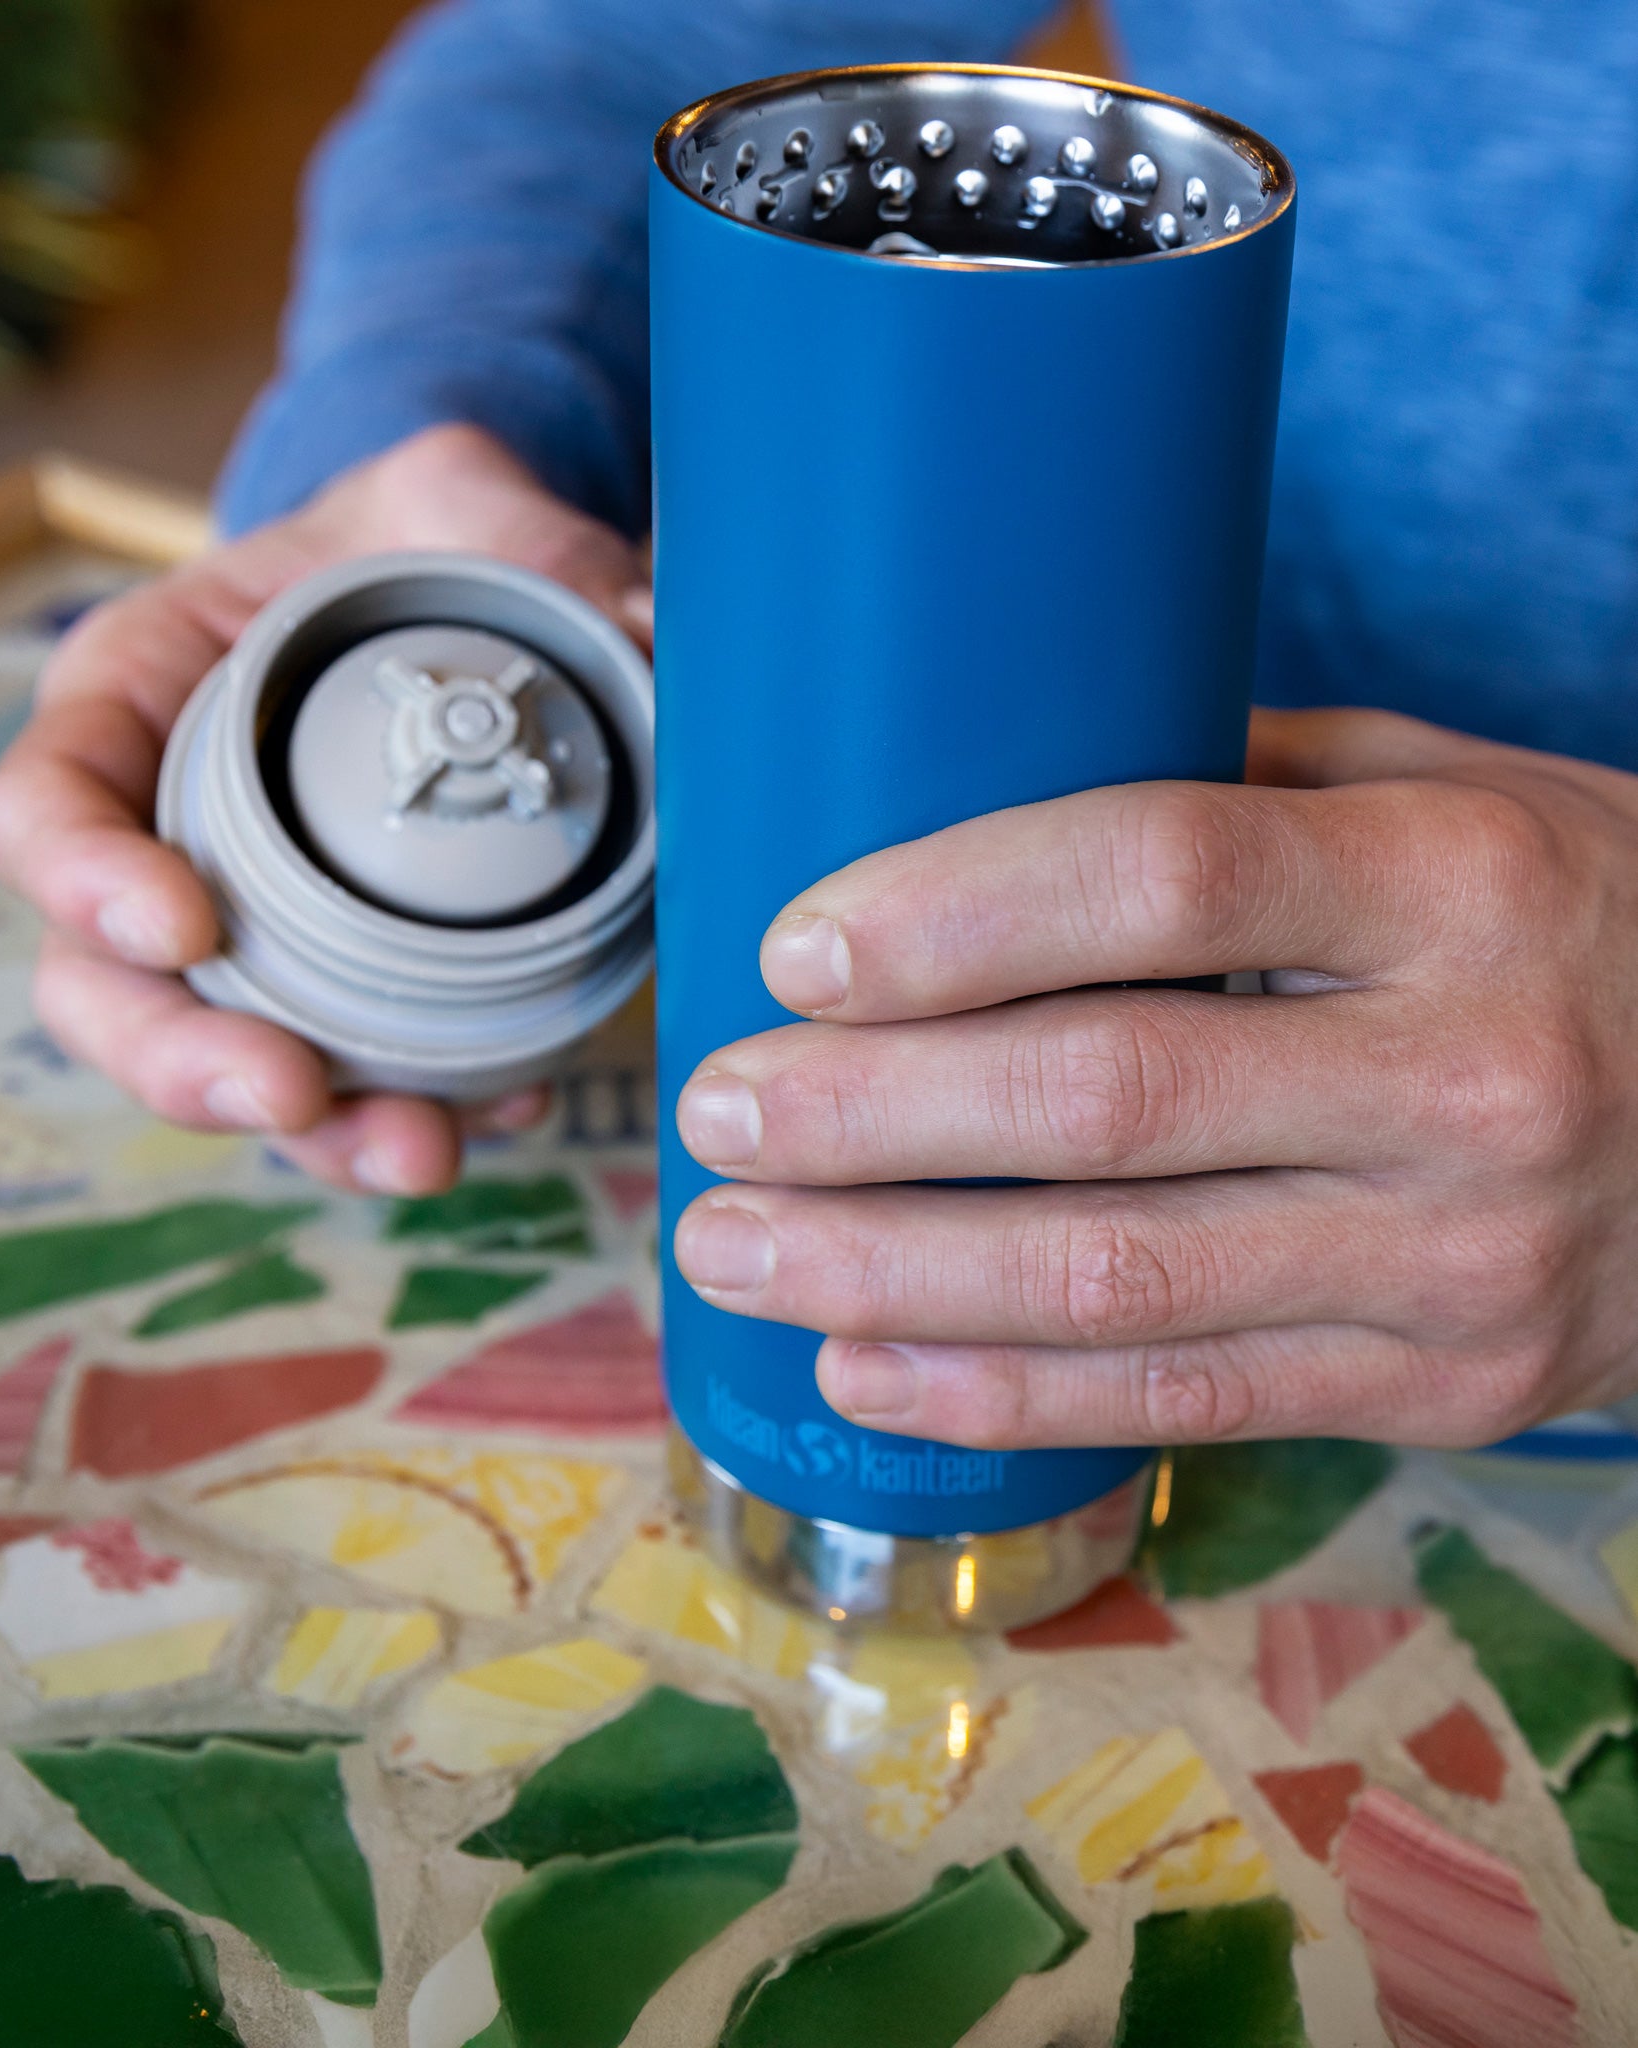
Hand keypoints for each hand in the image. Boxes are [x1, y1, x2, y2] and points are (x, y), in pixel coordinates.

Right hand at [0, 424, 651, 1192]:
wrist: (478, 601)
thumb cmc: (431, 541)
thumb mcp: (463, 501)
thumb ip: (527, 536)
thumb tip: (647, 628)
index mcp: (141, 702)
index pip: (48, 806)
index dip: (87, 880)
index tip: (189, 928)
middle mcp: (166, 833)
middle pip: (103, 984)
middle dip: (186, 1060)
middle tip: (294, 1095)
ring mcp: (250, 927)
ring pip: (222, 1060)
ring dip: (312, 1132)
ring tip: (418, 1153)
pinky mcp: (344, 987)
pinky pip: (347, 1071)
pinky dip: (412, 1111)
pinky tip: (502, 1112)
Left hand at [672, 708, 1637, 1450]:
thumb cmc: (1585, 918)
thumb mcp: (1460, 796)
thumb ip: (1245, 790)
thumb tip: (983, 784)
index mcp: (1461, 881)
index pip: (1166, 874)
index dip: (957, 912)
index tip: (800, 946)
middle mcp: (1471, 1076)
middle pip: (1105, 1099)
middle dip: (871, 1115)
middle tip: (711, 1108)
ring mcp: (1462, 1259)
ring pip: (1116, 1282)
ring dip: (888, 1273)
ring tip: (729, 1248)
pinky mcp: (1443, 1388)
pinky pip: (1183, 1403)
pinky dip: (1002, 1395)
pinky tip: (864, 1365)